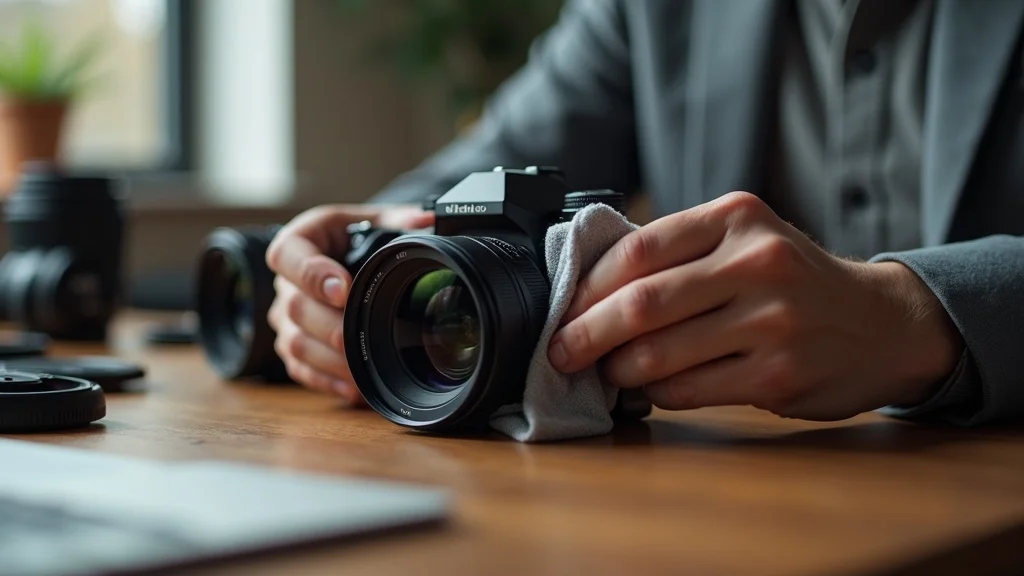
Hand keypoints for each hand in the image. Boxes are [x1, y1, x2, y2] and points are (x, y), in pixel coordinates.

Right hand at [266, 203, 433, 401]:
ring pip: (295, 343)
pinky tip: (354, 388)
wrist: (351, 257)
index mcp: (303, 240)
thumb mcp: (379, 221)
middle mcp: (286, 281)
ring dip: (329, 359)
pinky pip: (301, 369)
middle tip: (358, 333)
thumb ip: (401, 220)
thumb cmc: (362, 237)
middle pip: (294, 307)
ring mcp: (286, 317)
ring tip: (360, 368)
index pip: (288, 254)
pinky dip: (328, 381)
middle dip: (329, 325)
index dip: (311, 273)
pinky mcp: (293, 345)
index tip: (342, 288)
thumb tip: (429, 220)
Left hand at [548, 192, 964, 420]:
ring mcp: (771, 321)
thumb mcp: (746, 239)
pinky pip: (688, 390)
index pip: (638, 250)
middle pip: (642, 304)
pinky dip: (657, 393)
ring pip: (659, 354)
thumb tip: (590, 289)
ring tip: (608, 372)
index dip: (588, 286)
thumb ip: (680, 252)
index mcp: (737, 218)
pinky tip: (653, 388)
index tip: (564, 308)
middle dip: (587, 334)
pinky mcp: (777, 374)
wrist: (883, 323)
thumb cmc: (794, 281)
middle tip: (561, 353)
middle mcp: (756, 262)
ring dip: (619, 370)